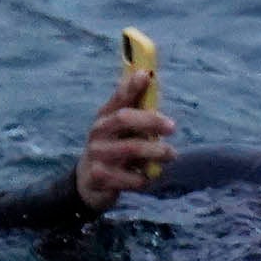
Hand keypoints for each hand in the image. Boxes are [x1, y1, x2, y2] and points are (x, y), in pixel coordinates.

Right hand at [73, 65, 176, 213]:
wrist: (88, 184)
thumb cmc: (113, 149)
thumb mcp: (121, 130)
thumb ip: (136, 108)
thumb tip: (149, 78)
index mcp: (105, 117)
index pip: (118, 97)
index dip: (131, 86)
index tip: (146, 76)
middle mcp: (98, 132)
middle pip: (123, 119)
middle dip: (151, 120)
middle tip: (173, 127)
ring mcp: (97, 155)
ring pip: (131, 149)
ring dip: (156, 151)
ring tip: (172, 154)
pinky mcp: (100, 178)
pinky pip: (132, 177)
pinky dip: (145, 178)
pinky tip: (146, 177)